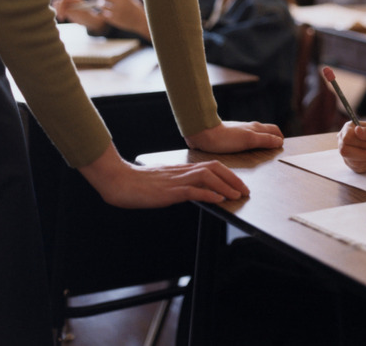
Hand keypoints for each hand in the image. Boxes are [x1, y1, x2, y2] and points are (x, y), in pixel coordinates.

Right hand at [53, 0, 108, 34]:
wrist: (93, 20)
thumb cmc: (95, 18)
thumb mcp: (96, 16)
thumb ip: (95, 14)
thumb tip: (100, 14)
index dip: (61, 4)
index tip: (63, 15)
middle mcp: (72, 1)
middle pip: (59, 0)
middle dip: (57, 8)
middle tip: (61, 17)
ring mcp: (69, 4)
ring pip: (57, 3)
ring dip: (56, 10)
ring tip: (61, 18)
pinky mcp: (66, 9)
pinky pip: (58, 8)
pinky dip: (57, 12)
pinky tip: (62, 19)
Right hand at [79, 143, 249, 206]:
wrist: (119, 181)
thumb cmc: (139, 184)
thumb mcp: (164, 182)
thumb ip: (179, 183)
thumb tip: (194, 190)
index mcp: (182, 168)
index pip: (211, 165)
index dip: (229, 174)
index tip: (240, 184)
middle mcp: (182, 171)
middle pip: (214, 168)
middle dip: (233, 179)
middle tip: (246, 191)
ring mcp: (176, 180)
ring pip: (207, 177)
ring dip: (225, 186)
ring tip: (237, 196)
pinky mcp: (169, 191)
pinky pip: (193, 190)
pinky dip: (208, 193)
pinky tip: (219, 199)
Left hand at [96, 0, 149, 38]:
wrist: (140, 21)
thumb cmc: (135, 9)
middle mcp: (120, 4)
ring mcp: (117, 12)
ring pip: (102, 5)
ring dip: (101, 4)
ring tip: (103, 5)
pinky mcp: (114, 20)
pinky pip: (103, 14)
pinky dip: (102, 12)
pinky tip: (104, 12)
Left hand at [185, 120, 283, 152]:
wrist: (204, 134)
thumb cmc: (225, 138)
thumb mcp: (249, 140)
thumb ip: (265, 140)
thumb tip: (280, 141)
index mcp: (255, 128)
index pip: (274, 130)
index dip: (280, 137)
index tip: (283, 146)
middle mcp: (249, 127)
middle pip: (266, 131)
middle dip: (273, 137)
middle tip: (277, 147)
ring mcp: (240, 131)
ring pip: (256, 134)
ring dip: (263, 140)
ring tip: (264, 149)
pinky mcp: (231, 136)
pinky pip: (246, 138)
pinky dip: (252, 143)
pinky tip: (247, 149)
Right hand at [338, 120, 365, 172]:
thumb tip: (357, 130)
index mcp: (347, 128)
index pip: (346, 138)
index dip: (359, 144)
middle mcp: (343, 140)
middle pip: (345, 151)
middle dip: (363, 154)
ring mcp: (345, 152)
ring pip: (352, 161)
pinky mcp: (350, 162)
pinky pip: (357, 168)